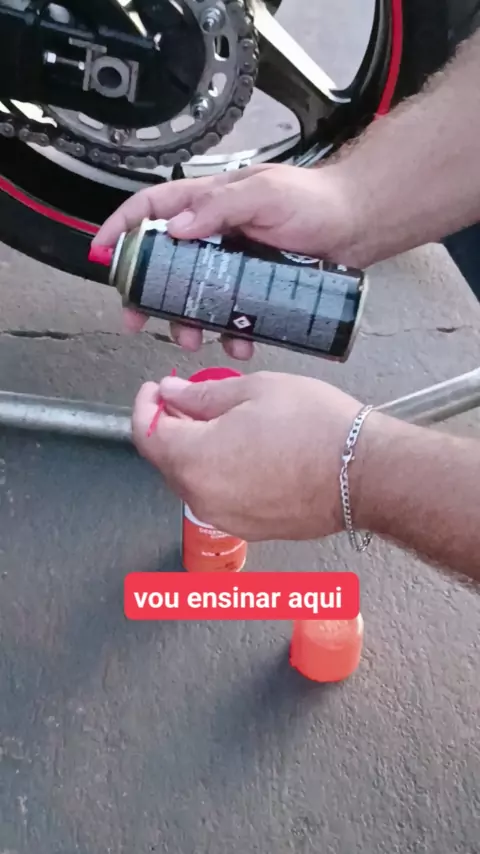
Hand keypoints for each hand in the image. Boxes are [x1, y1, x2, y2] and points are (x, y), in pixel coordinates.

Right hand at [94, 163, 356, 359]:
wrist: (358, 226)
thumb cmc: (316, 200)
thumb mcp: (266, 193)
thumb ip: (221, 206)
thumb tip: (177, 228)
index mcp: (209, 202)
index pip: (151, 208)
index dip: (121, 228)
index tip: (102, 252)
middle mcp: (215, 233)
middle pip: (164, 263)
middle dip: (147, 294)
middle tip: (138, 319)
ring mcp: (232, 263)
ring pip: (194, 296)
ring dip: (187, 321)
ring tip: (193, 340)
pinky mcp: (252, 287)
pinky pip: (230, 315)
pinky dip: (228, 333)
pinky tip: (238, 344)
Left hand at [131, 370, 373, 541]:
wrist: (366, 473)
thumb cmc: (317, 427)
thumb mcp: (255, 390)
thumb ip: (201, 395)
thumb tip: (171, 394)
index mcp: (195, 459)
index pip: (146, 434)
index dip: (144, 407)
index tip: (155, 390)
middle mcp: (202, 497)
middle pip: (167, 460)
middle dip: (171, 428)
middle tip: (188, 400)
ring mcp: (226, 518)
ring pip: (193, 480)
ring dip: (195, 452)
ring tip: (223, 424)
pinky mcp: (251, 529)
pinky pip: (220, 497)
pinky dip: (219, 473)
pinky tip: (245, 452)